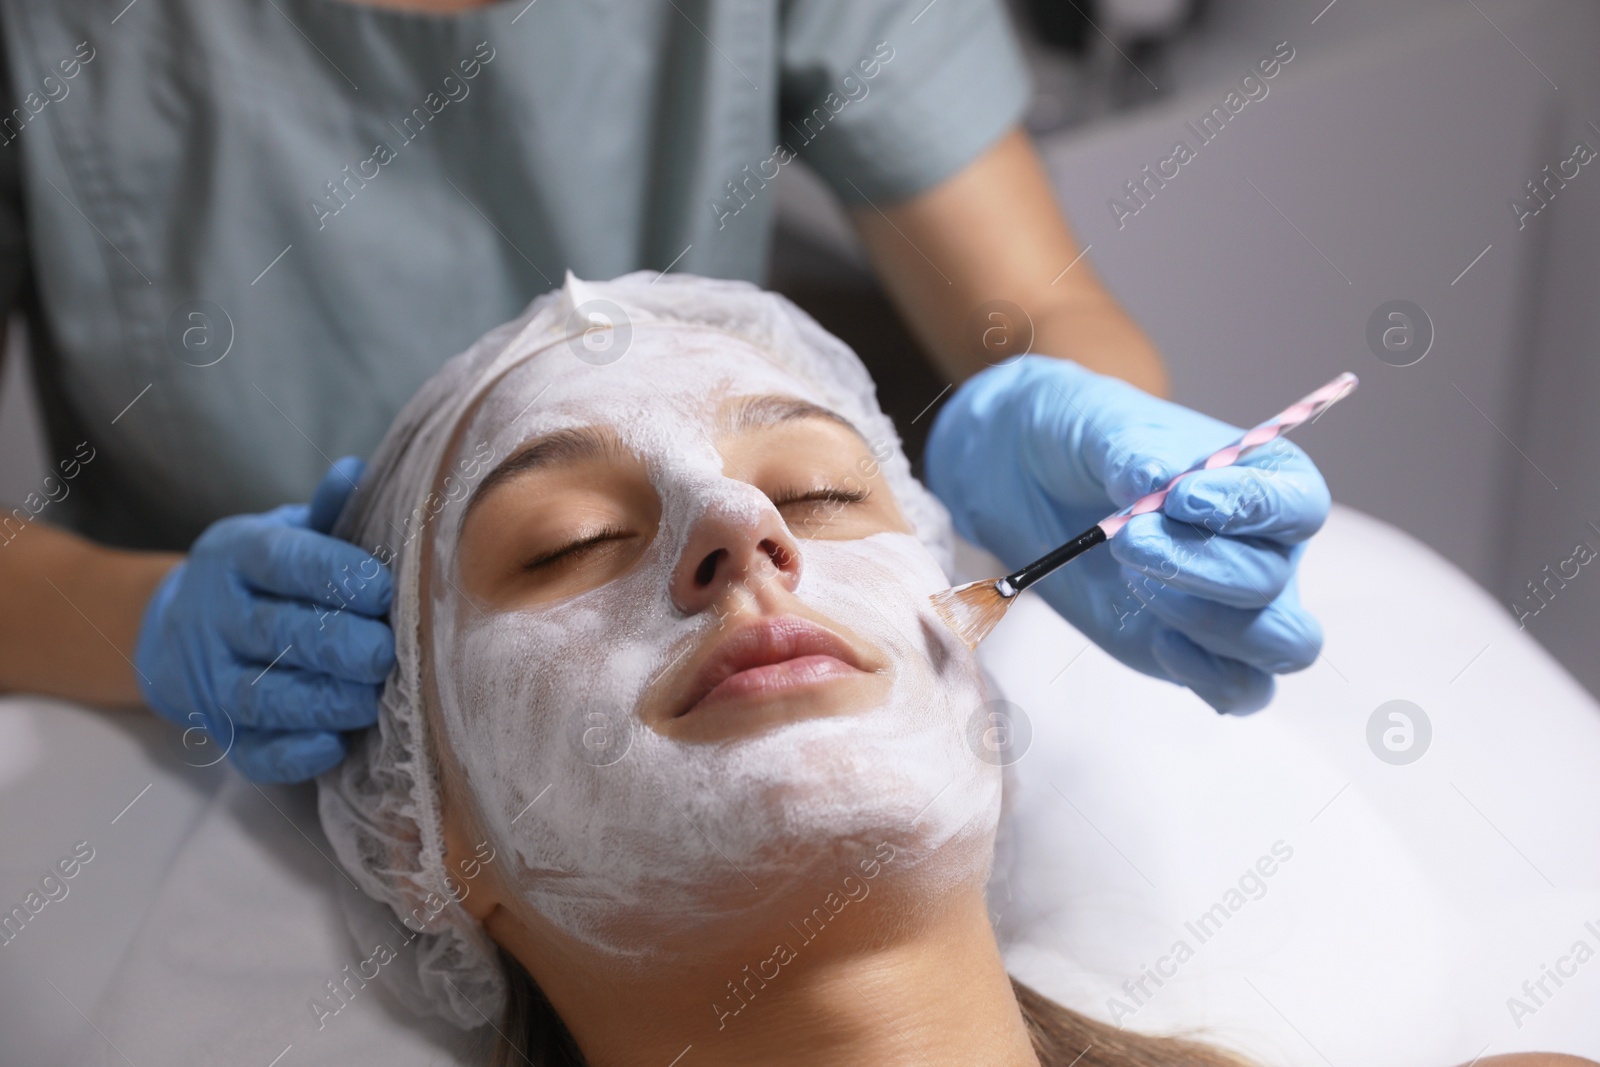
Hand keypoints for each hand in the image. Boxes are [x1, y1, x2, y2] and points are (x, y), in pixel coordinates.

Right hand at [134, 457, 393, 780]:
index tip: (384, 590)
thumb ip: (328, 512)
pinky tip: (333, 745)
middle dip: (336, 644)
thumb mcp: (286, 533)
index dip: (334, 575)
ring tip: (371, 699)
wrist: (182, 628)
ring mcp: (214, 678)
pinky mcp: (223, 731)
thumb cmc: (266, 577)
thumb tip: (356, 471)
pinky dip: (292, 754)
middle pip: (275, 632)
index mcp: (238, 557)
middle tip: (387, 652)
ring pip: (262, 695)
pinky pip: (253, 751)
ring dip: (321, 700)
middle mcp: (218, 616)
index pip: (283, 561)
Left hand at [924, 357, 1330, 713]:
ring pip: (1279, 643)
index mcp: (1268, 479)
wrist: (1034, 480)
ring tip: (1134, 581)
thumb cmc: (1085, 442)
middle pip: (1273, 579)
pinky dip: (1206, 674)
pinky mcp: (1201, 651)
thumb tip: (1157, 482)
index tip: (1182, 497)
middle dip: (1198, 566)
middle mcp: (1269, 548)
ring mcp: (1239, 606)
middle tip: (1128, 541)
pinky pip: (1242, 689)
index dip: (1251, 508)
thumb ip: (1138, 453)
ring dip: (1207, 622)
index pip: (1298, 504)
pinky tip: (1154, 639)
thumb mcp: (1103, 428)